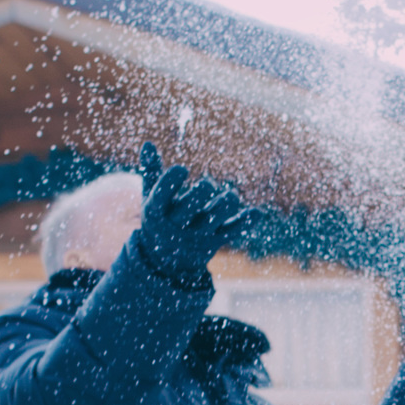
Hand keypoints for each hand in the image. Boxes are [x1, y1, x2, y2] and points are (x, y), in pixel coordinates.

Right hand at [131, 142, 249, 282]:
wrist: (167, 260)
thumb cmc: (161, 216)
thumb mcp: (151, 196)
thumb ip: (150, 170)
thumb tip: (148, 144)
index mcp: (157, 210)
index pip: (161, 195)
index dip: (171, 181)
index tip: (182, 169)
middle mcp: (176, 224)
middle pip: (189, 208)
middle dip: (201, 192)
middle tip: (208, 184)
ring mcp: (197, 234)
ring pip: (213, 219)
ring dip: (226, 204)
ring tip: (231, 196)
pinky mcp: (215, 241)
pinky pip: (232, 231)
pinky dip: (246, 222)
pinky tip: (257, 213)